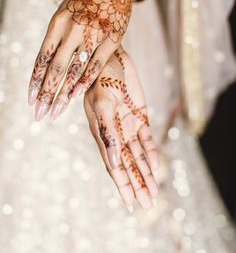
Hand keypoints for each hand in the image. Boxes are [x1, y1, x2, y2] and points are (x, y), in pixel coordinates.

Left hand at [28, 0, 144, 120]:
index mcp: (58, 21)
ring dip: (65, 93)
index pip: (43, 57)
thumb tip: (45, 66)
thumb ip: (56, 37)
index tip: (30, 100)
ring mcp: (94, 33)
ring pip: (76, 69)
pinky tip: (77, 95)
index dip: (35, 80)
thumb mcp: (65, 12)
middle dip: (47, 94)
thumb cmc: (85, 1)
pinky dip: (86, 81)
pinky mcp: (112, 38)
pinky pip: (97, 64)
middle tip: (40, 114)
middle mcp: (74, 28)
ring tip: (56, 111)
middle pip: (57, 67)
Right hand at [84, 47, 158, 210]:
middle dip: (137, 184)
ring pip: (139, 155)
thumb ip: (106, 131)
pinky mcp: (139, 115)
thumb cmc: (101, 76)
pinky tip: (156, 166)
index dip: (122, 184)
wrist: (112, 56)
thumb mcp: (103, 102)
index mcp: (102, 132)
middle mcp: (115, 132)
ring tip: (154, 192)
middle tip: (147, 204)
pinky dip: (152, 152)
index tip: (131, 204)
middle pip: (128, 164)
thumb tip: (112, 161)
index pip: (114, 164)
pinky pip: (147, 138)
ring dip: (146, 173)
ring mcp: (127, 124)